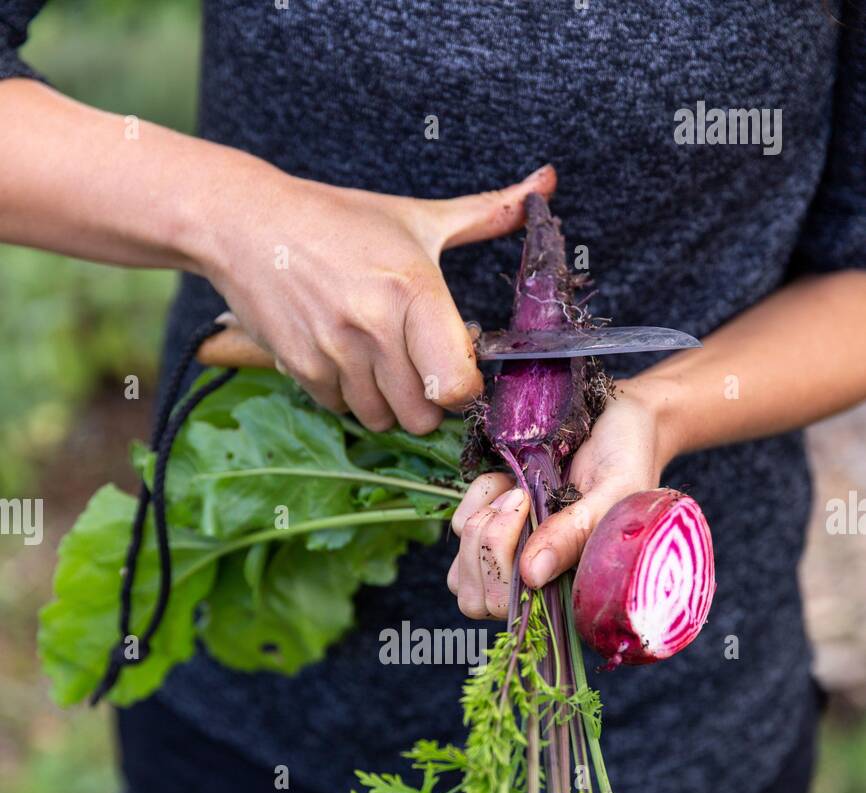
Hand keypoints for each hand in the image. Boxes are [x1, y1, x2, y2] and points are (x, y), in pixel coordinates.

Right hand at [197, 160, 556, 434]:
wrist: (247, 224)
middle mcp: (374, 326)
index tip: (461, 370)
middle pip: (422, 415)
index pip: (456, 383)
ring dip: (389, 403)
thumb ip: (488, 212)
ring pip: (382, 419)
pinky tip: (347, 359)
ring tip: (382, 362)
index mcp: (413, 289)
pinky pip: (343, 410)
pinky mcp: (302, 368)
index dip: (466, 389)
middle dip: (429, 402)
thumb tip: (547, 182)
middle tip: (422, 370)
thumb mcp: (417, 217)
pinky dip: (350, 397)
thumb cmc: (338, 220)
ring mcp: (335, 351)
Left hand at [448, 380, 667, 617]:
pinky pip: (457, 528)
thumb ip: (576, 534)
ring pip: (460, 574)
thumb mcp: (613, 492)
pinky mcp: (491, 525)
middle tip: (521, 497)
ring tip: (519, 489)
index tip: (528, 509)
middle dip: (487, 546)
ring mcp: (510, 557)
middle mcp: (538, 581)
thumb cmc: (628, 457)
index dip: (505, 573)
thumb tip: (532, 577)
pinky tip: (508, 478)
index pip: (516, 614)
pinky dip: (476, 498)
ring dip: (480, 523)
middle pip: (478, 600)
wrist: (621, 418)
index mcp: (572, 587)